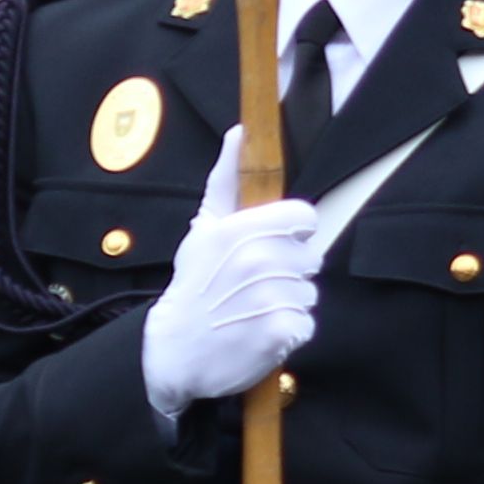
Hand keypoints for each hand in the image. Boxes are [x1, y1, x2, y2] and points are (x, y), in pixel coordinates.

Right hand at [142, 128, 326, 421]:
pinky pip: (307, 324)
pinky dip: (289, 334)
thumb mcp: (204, 229)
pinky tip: (261, 333)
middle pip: (310, 258)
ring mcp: (270, 297)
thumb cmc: (193, 286)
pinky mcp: (280, 333)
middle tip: (254, 287)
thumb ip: (226, 179)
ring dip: (288, 304)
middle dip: (289, 272)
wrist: (172, 352)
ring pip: (310, 293)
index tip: (270, 248)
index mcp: (242, 229)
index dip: (291, 234)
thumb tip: (239, 132)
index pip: (305, 218)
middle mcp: (258, 259)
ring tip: (254, 310)